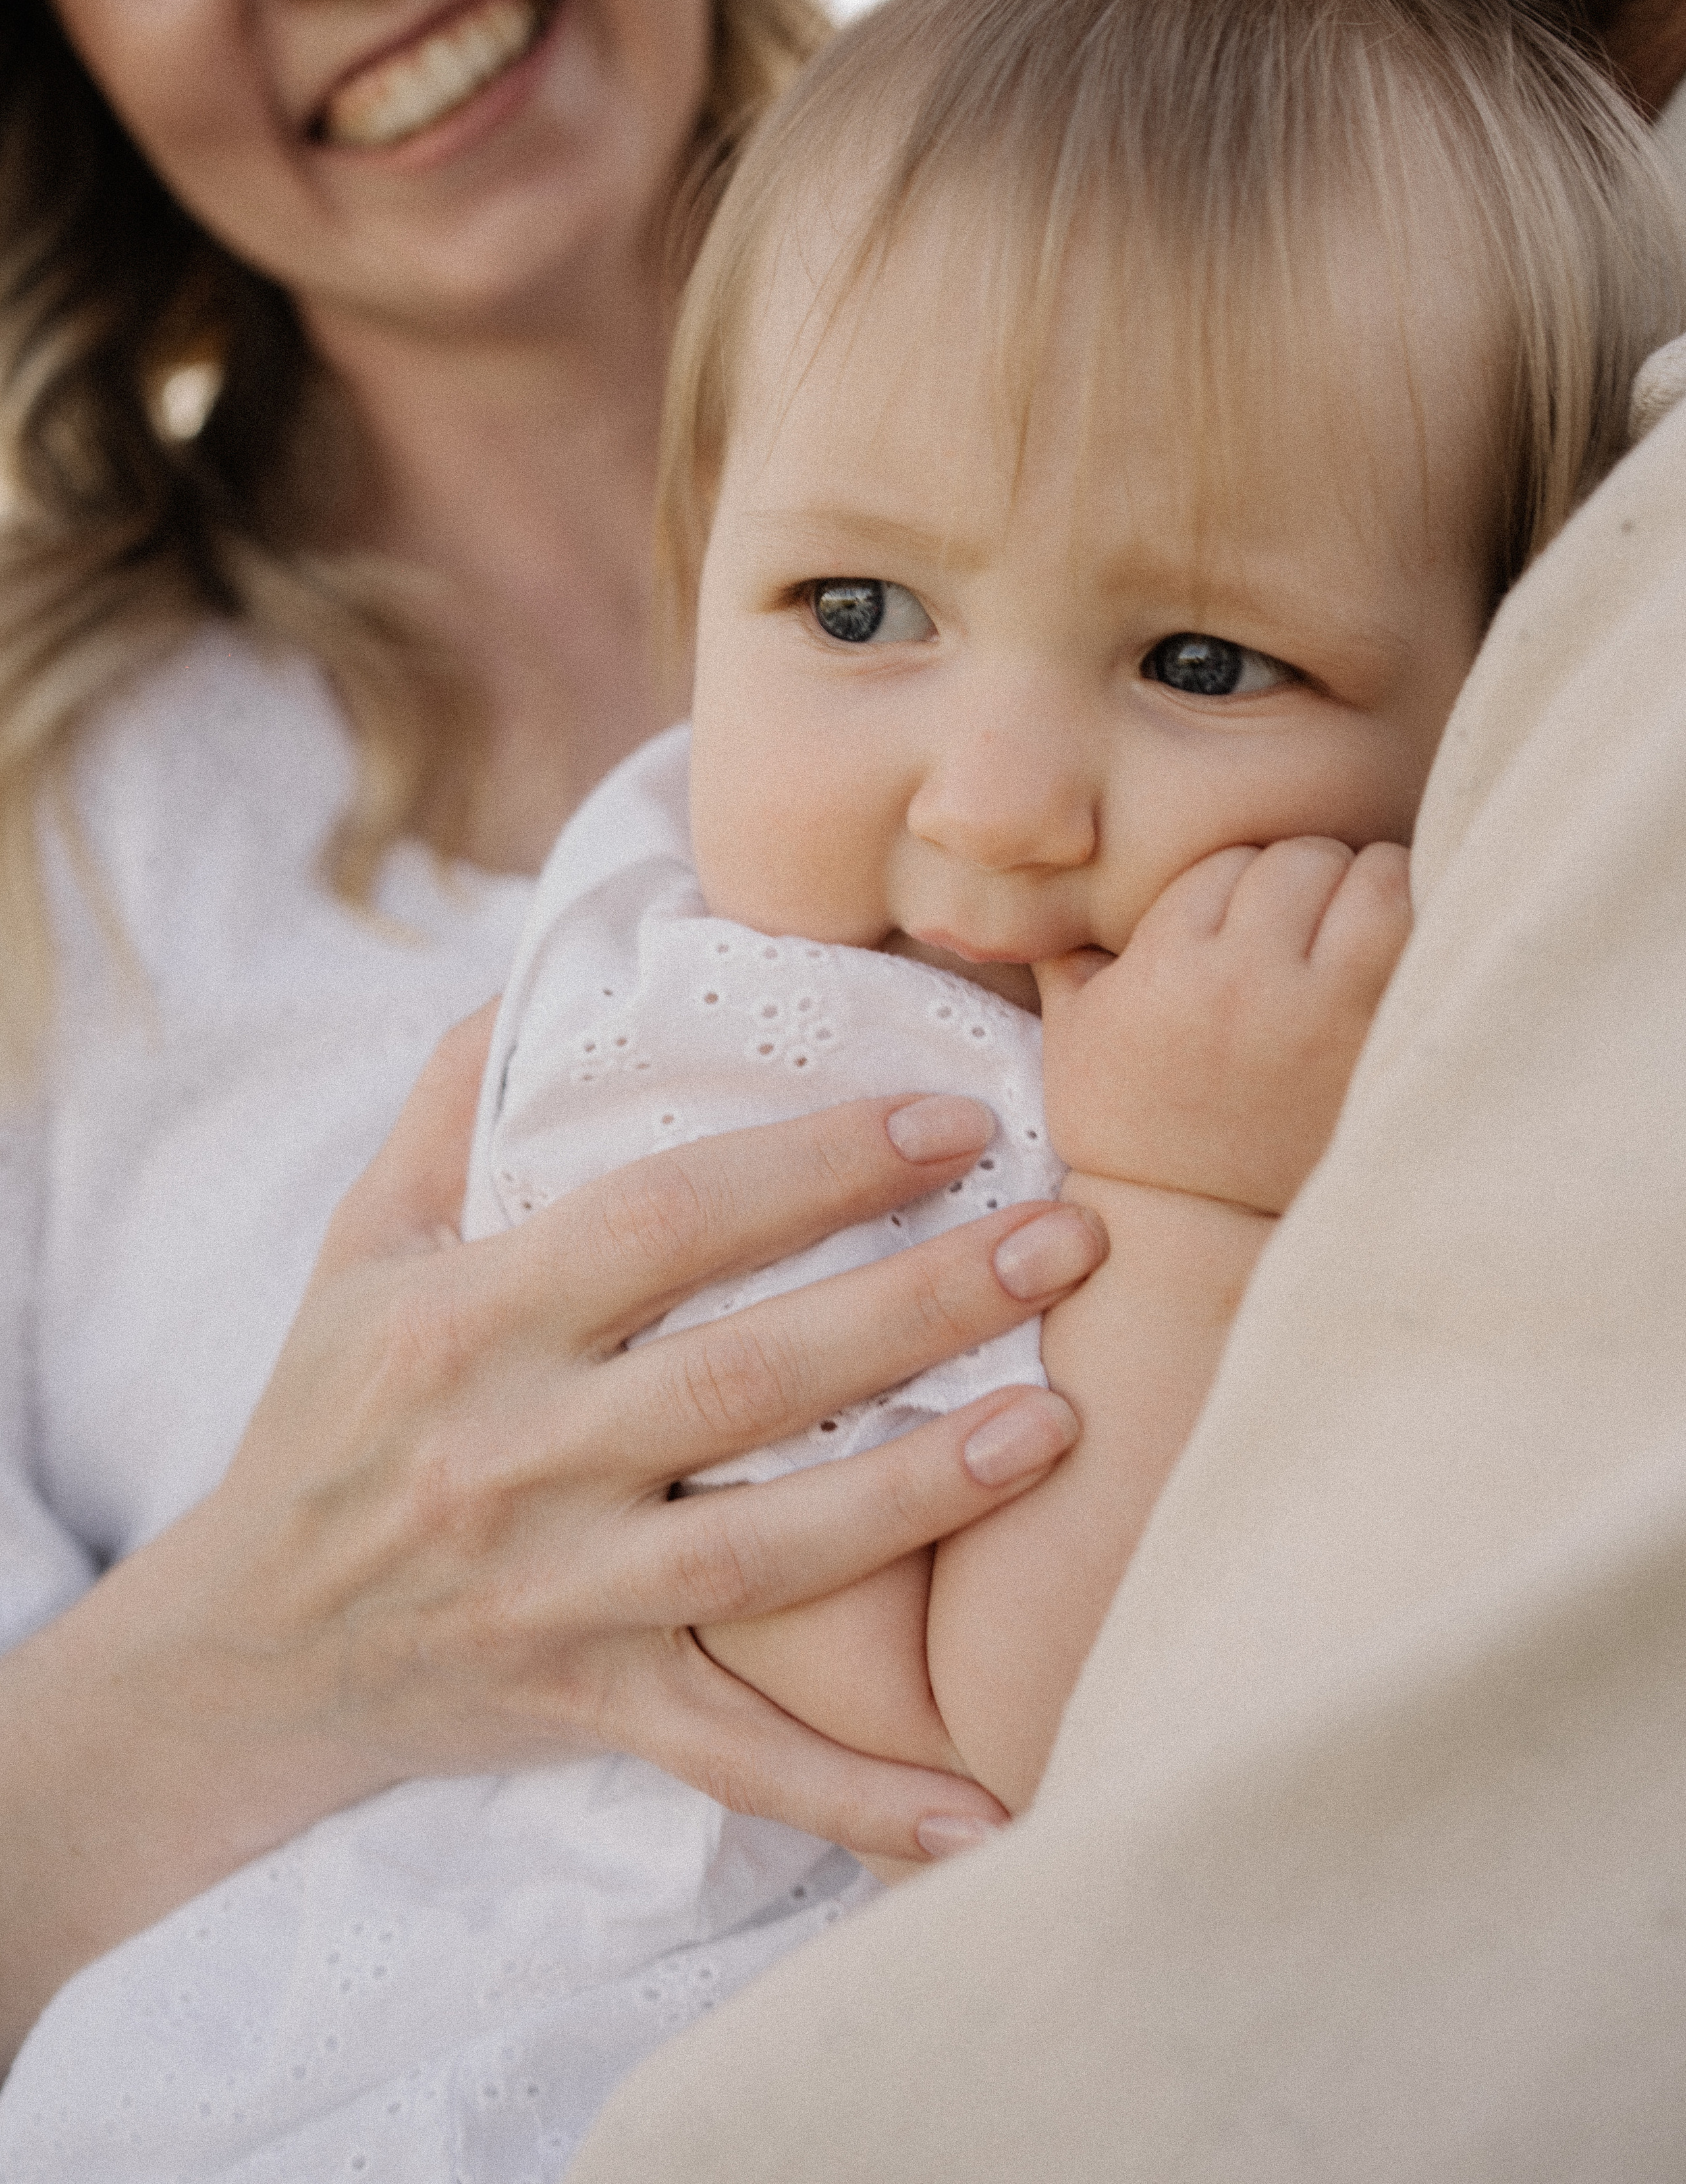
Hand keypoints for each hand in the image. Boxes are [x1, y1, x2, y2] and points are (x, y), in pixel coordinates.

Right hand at [0, 1009, 1096, 2057]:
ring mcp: (557, 1596)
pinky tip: (988, 1813)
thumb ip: (451, 1101)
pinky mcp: (589, 1706)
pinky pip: (738, 1760)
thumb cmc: (325, 1417)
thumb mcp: (360, 1245)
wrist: (237, 1652)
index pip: (663, 1223)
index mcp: (465, 1323)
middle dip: (917, 1303)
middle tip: (1069, 1241)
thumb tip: (552, 972)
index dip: (813, 1167)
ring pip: (764, 1552)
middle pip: (744, 1377)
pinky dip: (859, 1799)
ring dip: (921, 1495)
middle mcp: (512, 1458)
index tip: (952, 1121)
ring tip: (1061, 1427)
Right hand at [1036, 839, 1409, 1215]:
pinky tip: (1395, 955)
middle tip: (1300, 924)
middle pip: (1300, 860)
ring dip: (1370, 888)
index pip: (1227, 862)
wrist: (1201, 1229)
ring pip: (1375, 875)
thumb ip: (1065, 952)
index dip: (1234, 888)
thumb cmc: (1129, 1130)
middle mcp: (1249, 977)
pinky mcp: (1387, 1037)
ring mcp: (1328, 1007)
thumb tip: (1043, 886)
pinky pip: (1423, 934)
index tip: (1236, 927)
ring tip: (1358, 922)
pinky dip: (1416, 928)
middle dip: (1301, 882)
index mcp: (1170, 967)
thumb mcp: (1072, 1040)